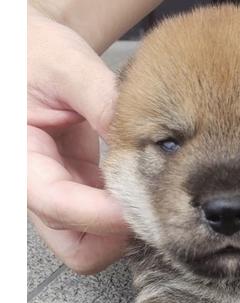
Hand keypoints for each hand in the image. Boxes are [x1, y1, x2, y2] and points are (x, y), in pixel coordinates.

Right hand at [28, 6, 128, 273]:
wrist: (30, 54)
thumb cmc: (36, 54)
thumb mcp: (65, 66)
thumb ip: (99, 100)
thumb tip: (139, 137)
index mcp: (19, 158)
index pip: (58, 204)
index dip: (104, 213)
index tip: (146, 204)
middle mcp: (36, 185)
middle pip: (76, 247)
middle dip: (114, 237)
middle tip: (151, 209)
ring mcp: (60, 189)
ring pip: (92, 241)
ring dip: (123, 230)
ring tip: (154, 197)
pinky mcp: (79, 185)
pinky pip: (102, 219)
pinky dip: (125, 214)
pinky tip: (147, 188)